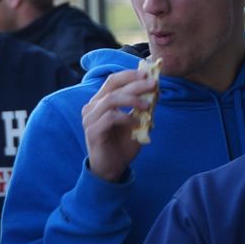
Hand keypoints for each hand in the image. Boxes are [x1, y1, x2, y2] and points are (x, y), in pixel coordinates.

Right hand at [82, 68, 157, 182]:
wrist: (112, 168)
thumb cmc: (122, 144)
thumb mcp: (136, 122)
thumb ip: (142, 107)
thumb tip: (155, 90)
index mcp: (100, 101)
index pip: (113, 81)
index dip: (130, 75)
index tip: (148, 74)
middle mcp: (92, 107)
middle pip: (113, 86)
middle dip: (135, 84)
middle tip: (153, 85)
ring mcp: (89, 119)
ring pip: (111, 99)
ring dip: (132, 100)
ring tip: (147, 106)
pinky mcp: (92, 131)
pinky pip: (110, 118)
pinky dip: (126, 118)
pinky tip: (136, 124)